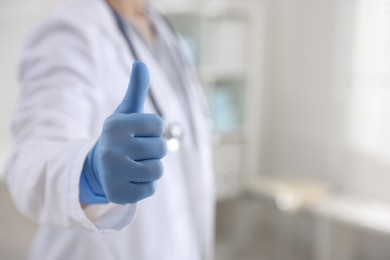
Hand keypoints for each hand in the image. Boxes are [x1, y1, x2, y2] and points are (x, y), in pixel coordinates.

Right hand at [80, 61, 166, 204]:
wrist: (98, 167)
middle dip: (154, 150)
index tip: (138, 132)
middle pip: (160, 148)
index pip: (158, 125)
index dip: (153, 129)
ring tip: (134, 165)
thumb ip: (136, 89)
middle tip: (136, 151)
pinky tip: (129, 180)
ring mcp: (113, 173)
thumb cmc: (120, 136)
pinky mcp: (118, 194)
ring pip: (157, 170)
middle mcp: (111, 148)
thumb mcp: (126, 111)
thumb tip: (141, 63)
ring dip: (151, 168)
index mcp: (115, 125)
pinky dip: (144, 185)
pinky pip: (150, 189)